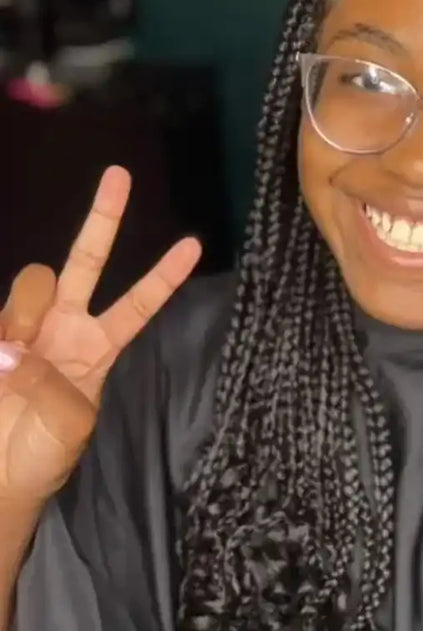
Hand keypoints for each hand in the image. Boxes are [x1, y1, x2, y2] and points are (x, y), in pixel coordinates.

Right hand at [0, 166, 199, 511]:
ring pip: (33, 284)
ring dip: (26, 314)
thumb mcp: (68, 424)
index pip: (137, 304)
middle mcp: (62, 327)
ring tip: (12, 362)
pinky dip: (0, 339)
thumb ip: (52, 385)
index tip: (194, 244)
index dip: (163, 276)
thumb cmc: (43, 454)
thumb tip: (16, 350)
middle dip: (103, 219)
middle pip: (85, 262)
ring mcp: (22, 328)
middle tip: (121, 176)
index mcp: (97, 348)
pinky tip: (0, 361)